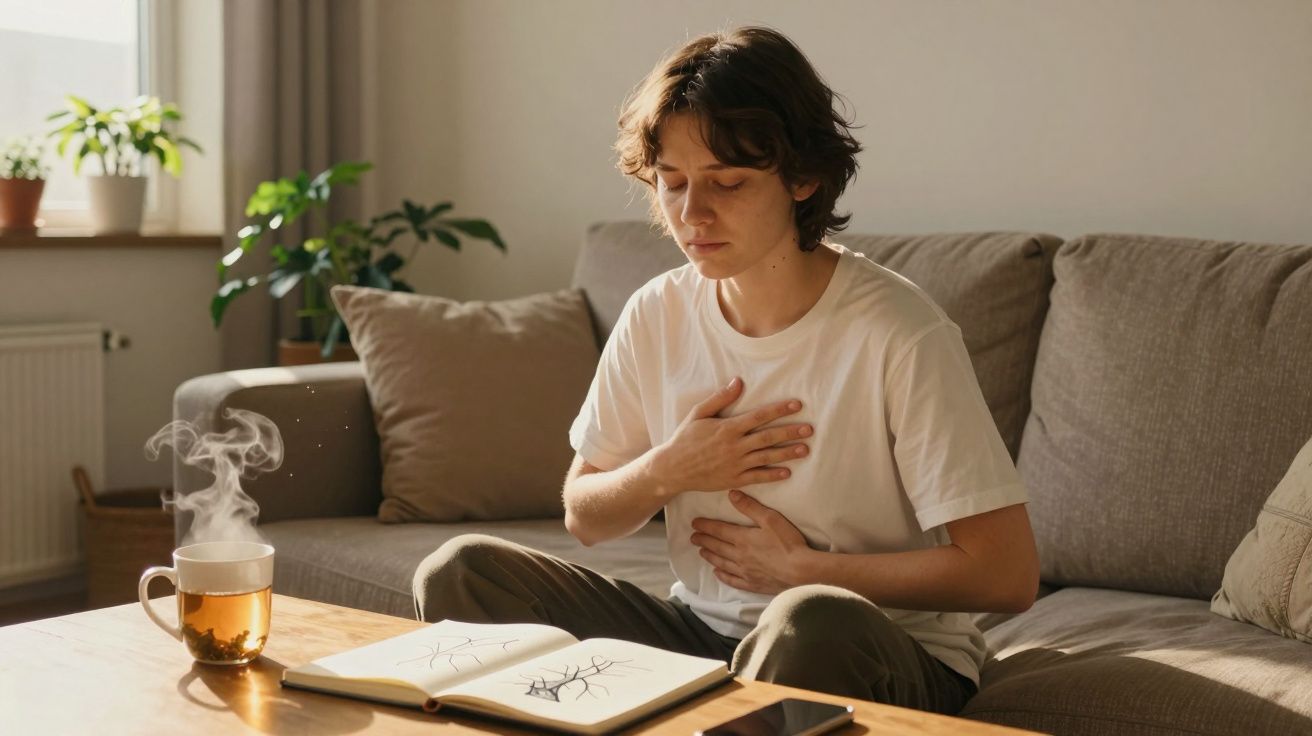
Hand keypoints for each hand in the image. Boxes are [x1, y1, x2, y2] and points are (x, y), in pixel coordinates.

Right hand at [651, 377, 812, 495]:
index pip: (759, 416)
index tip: (797, 405)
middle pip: (768, 437)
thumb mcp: (698, 414)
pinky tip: (787, 472)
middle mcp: (734, 446)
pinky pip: (757, 477)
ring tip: (805, 449)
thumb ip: (720, 398)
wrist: (673, 468)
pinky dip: (772, 474)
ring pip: (766, 457)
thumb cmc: (685, 438)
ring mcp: (735, 464)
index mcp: (728, 428)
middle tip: (809, 429)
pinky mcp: (733, 479)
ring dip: (787, 453)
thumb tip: (738, 382)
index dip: (779, 410)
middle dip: (790, 432)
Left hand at [690, 490, 811, 594]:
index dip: (705, 526)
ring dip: (710, 556)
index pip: (719, 530)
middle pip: (717, 546)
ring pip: (722, 563)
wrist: (801, 572)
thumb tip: (732, 494)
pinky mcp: (753, 584)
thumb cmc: (788, 543)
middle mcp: (739, 556)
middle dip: (703, 540)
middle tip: (692, 537)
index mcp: (742, 539)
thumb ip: (750, 507)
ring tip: (701, 552)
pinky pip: (732, 580)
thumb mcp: (771, 519)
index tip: (694, 523)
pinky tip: (717, 573)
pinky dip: (723, 576)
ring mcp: (745, 572)